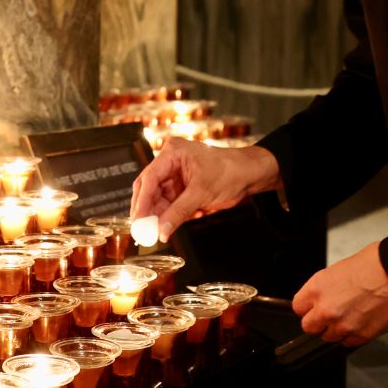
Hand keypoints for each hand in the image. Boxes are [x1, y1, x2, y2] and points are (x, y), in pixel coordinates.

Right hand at [128, 140, 281, 243]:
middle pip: (149, 188)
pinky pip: (169, 204)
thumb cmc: (230, 171)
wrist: (250, 174)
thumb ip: (179, 212)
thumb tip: (161, 230)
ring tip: (152, 233)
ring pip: (157, 199)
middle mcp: (170, 163)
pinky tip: (164, 228)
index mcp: (172, 153)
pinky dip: (167, 216)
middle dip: (146, 209)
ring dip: (156, 216)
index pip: (150, 178)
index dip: (142, 201)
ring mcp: (176, 176)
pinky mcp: (183, 188)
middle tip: (141, 230)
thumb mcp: (202, 192)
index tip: (138, 220)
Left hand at [292, 240, 387, 347]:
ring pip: (328, 337)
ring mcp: (342, 325)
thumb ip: (326, 287)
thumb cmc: (375, 264)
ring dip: (336, 329)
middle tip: (331, 314)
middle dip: (319, 321)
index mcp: (318, 288)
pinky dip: (353, 335)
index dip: (308, 307)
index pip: (298, 307)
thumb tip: (324, 296)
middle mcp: (326, 309)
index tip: (313, 307)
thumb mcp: (340, 269)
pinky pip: (348, 342)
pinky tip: (361, 321)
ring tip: (351, 315)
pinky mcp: (360, 336)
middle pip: (309, 326)